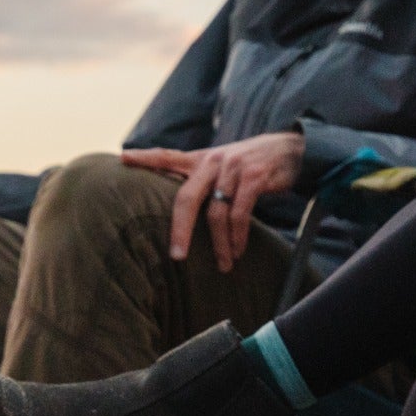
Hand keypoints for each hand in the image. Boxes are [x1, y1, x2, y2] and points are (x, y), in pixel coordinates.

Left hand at [122, 130, 303, 273]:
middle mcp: (213, 161)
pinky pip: (240, 214)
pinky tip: (238, 251)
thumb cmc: (253, 165)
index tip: (122, 158)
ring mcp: (233, 167)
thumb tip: (181, 210)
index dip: (145, 158)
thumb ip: (202, 179)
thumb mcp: (224, 165)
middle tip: (177, 257)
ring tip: (224, 264)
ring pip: (216, 214)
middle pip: (186, 198)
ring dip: (220, 244)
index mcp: (202, 159)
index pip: (168, 156)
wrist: (293, 151)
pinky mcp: (254, 177)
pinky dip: (237, 237)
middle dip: (180, 230)